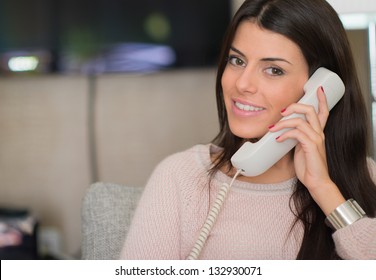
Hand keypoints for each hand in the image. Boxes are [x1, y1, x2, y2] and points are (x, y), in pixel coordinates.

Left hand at [269, 86, 344, 213]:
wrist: (316, 182)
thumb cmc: (308, 166)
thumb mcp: (300, 148)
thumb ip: (295, 137)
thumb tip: (281, 131)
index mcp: (317, 132)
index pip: (324, 111)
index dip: (322, 99)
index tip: (318, 88)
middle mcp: (319, 133)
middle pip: (311, 110)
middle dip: (295, 106)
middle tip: (282, 111)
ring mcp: (316, 139)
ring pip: (301, 121)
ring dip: (283, 122)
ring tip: (273, 128)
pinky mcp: (311, 146)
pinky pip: (297, 133)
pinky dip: (285, 134)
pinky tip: (277, 140)